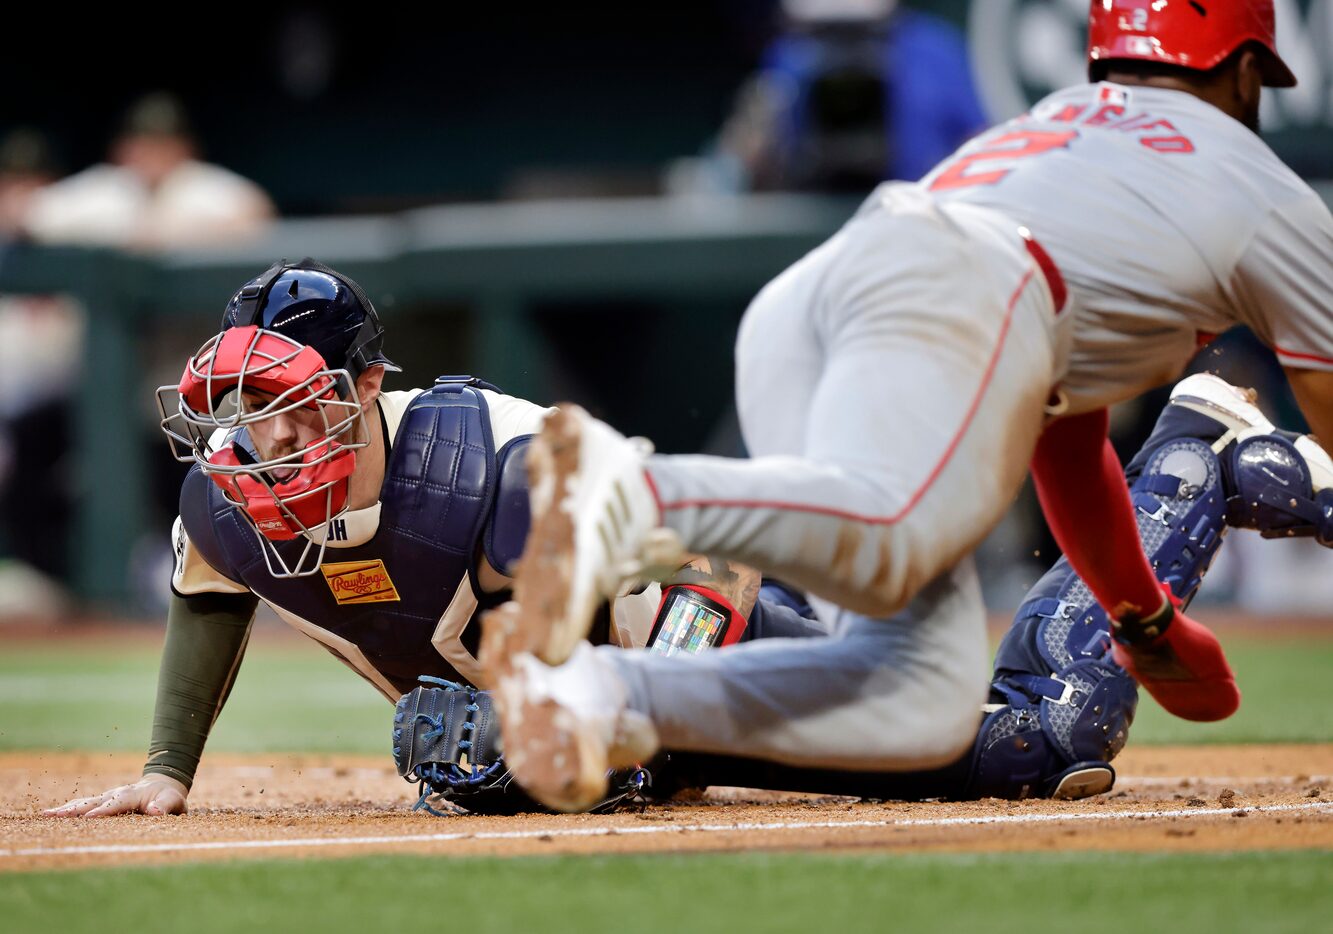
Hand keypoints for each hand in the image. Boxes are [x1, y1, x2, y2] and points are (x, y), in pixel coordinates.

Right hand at [42, 774, 188, 817]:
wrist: (163, 784)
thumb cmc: (169, 796)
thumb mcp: (174, 801)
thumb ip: (165, 805)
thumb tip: (154, 811)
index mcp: (132, 795)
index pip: (117, 804)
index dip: (104, 811)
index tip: (90, 817)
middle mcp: (116, 794)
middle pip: (93, 802)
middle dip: (75, 809)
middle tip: (54, 815)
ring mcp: (107, 797)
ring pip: (84, 803)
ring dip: (66, 810)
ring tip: (46, 815)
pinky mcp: (102, 801)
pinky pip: (83, 805)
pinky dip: (68, 810)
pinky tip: (51, 816)